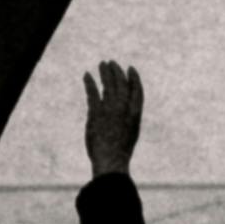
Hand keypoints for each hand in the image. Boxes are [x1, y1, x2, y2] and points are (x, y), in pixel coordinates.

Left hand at [81, 62, 143, 179]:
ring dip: (105, 73)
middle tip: (111, 63)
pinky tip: (87, 75)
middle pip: (122, 84)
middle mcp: (124, 109)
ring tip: (102, 64)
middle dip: (117, 71)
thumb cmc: (121, 152)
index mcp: (136, 114)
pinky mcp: (96, 113)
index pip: (137, 90)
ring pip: (108, 85)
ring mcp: (110, 110)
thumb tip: (123, 110)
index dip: (134, 78)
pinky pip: (92, 93)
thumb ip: (128, 119)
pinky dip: (89, 83)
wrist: (111, 161)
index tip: (130, 69)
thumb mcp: (131, 134)